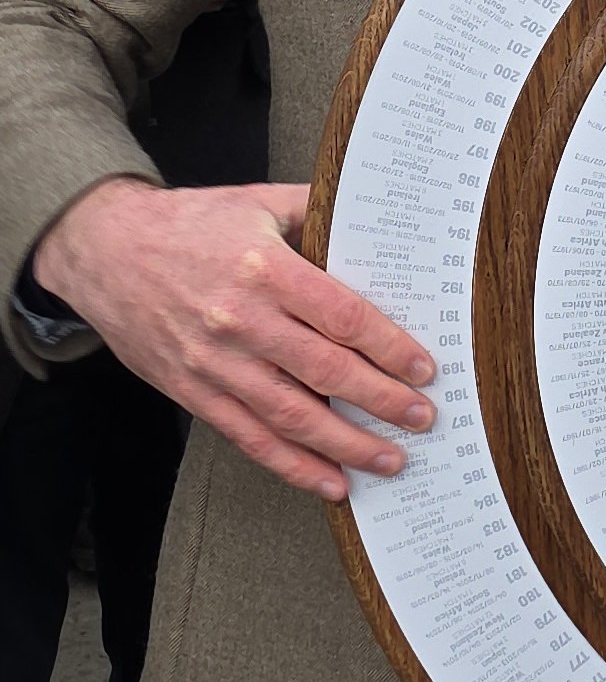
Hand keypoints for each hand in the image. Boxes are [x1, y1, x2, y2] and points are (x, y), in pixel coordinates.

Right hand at [32, 176, 434, 504]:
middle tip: (422, 418)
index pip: (341, 316)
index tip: (423, 369)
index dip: (388, 347)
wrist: (105, 250)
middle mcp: (240, 321)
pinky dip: (292, 465)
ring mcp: (215, 362)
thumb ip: (316, 210)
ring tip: (388, 460)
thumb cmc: (186, 224)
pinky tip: (329, 481)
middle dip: (381, 401)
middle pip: (325, 371)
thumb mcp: (256, 200)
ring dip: (345, 444)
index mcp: (264, 268)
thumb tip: (374, 215)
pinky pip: (249, 437)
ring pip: (291, 416)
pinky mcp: (194, 391)